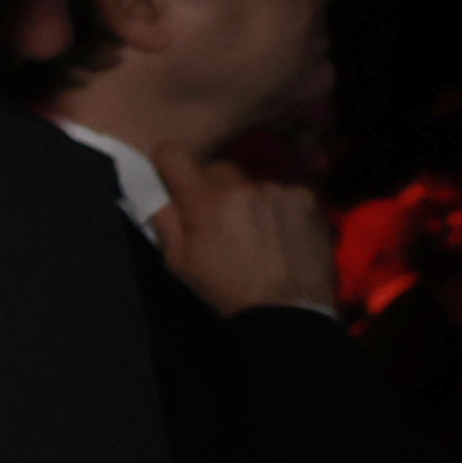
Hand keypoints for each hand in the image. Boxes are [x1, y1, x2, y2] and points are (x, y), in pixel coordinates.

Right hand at [158, 154, 341, 318]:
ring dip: (249, 200)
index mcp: (205, 200)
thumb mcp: (179, 263)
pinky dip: (279, 208)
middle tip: (219, 219)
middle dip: (213, 188)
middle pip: (217, 168)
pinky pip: (284, 193)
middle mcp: (242, 184)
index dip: (169, 164)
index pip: (174, 152)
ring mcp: (278, 188)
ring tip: (257, 233)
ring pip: (252, 182)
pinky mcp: (307, 198)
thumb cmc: (226, 290)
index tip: (172, 180)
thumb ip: (165, 221)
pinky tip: (282, 234)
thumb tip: (155, 192)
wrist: (288, 310)